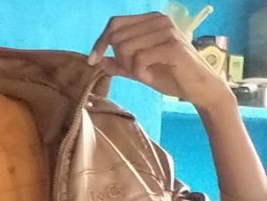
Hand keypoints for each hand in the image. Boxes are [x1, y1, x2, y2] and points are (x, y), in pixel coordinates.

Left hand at [88, 13, 230, 111]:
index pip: (115, 23)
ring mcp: (167, 31)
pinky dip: (140, 73)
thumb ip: (121, 64)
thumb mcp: (140, 70)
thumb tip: (98, 60)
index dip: (100, 41)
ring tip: (146, 75)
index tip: (91, 61)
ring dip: (131, 68)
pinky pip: (139, 60)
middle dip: (120, 60)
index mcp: (151, 20)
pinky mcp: (173, 47)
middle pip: (118, 37)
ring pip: (126, 48)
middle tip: (135, 73)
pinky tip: (150, 78)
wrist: (199, 88)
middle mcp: (159, 20)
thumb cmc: (172, 77)